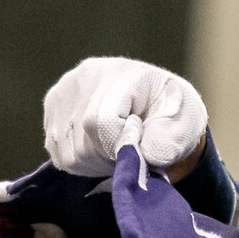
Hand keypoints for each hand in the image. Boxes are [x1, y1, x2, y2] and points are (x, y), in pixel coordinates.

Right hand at [42, 57, 207, 178]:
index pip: (100, 122)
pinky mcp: (52, 106)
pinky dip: (80, 162)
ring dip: (95, 164)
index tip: (140, 146)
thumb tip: (138, 153)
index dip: (120, 147)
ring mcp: (64, 90)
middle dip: (110, 159)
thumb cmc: (174, 116)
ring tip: (117, 150)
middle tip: (131, 153)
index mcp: (120, 73)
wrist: (157, 108)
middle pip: (83, 141)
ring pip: (67, 151)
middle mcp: (85, 75)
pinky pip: (56, 152)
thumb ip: (167, 140)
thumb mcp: (185, 125)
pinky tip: (100, 149)